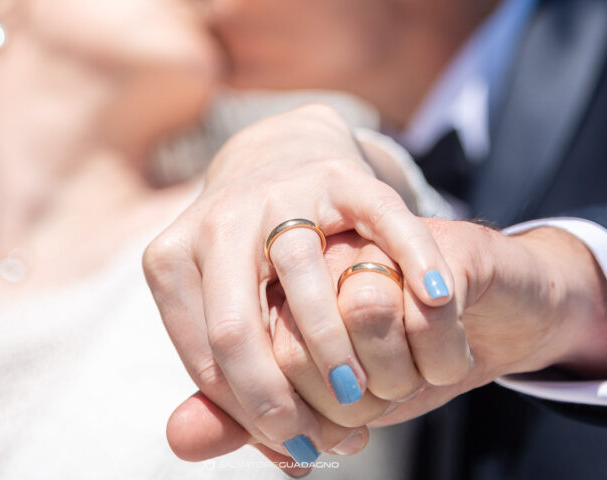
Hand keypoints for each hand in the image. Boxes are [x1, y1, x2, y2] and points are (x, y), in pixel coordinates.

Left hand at [143, 104, 464, 463]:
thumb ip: (208, 384)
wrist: (281, 159)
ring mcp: (279, 191)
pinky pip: (379, 214)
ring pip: (300, 270)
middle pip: (233, 324)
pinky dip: (412, 254)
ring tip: (364, 390)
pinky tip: (433, 299)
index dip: (252, 415)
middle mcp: (218, 220)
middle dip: (276, 395)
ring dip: (331, 343)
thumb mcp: (220, 310)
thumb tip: (182, 444)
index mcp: (174, 260)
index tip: (297, 447)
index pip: (206, 360)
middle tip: (325, 437)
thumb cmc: (251, 262)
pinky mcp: (338, 173)